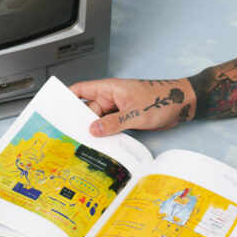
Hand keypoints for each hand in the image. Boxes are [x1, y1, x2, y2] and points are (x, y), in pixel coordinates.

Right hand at [69, 77, 195, 135]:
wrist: (181, 105)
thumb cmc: (161, 100)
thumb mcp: (135, 113)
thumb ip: (113, 122)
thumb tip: (92, 130)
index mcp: (109, 89)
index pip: (81, 90)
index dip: (67, 98)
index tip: (55, 110)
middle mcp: (111, 99)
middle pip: (88, 111)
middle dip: (80, 123)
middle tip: (68, 137)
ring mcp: (118, 110)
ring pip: (99, 122)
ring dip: (94, 132)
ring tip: (83, 145)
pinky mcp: (125, 120)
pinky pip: (110, 128)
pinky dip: (106, 136)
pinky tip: (101, 147)